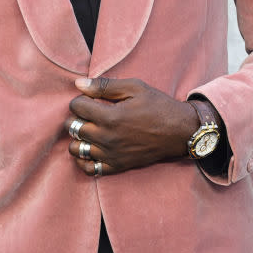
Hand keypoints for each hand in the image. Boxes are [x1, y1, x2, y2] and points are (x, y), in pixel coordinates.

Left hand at [66, 76, 199, 175]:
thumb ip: (104, 86)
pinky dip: (84, 160)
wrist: (180, 131)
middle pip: (73, 127)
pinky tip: (91, 149)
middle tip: (89, 114)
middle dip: (77, 117)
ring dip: (78, 138)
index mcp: (110, 117)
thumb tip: (78, 83)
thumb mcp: (134, 88)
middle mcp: (107, 138)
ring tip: (89, 131)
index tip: (91, 100)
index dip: (81, 99)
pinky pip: (89, 169)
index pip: (76, 107)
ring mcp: (111, 155)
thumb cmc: (158, 106)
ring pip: (76, 149)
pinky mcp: (117, 166)